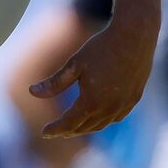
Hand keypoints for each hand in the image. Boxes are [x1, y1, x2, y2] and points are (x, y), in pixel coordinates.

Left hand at [27, 15, 156, 138]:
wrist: (135, 35)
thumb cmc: (102, 46)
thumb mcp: (74, 64)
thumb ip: (54, 83)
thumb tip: (32, 92)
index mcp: (92, 101)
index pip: (69, 124)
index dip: (55, 129)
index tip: (44, 132)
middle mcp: (109, 108)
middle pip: (85, 127)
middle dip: (69, 131)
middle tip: (57, 131)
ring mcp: (124, 105)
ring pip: (101, 125)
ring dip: (86, 128)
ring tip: (75, 127)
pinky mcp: (134, 98)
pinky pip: (116, 117)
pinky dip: (103, 121)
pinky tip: (98, 117)